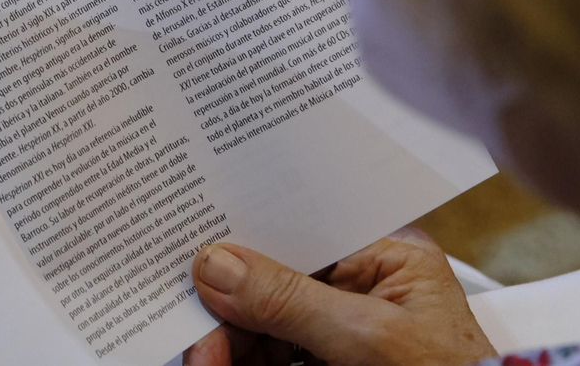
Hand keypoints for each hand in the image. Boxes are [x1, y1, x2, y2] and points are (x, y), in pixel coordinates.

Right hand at [184, 228, 494, 365]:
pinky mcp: (329, 364)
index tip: (194, 255)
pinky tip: (218, 364)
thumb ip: (290, 301)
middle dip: (228, 308)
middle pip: (271, 279)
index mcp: (385, 253)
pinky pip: (271, 354)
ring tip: (203, 361)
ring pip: (262, 323)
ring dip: (227, 342)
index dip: (244, 238)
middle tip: (198, 340)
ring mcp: (342, 329)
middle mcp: (361, 283)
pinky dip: (240, 360)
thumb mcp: (368, 339)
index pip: (300, 227)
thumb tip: (216, 264)